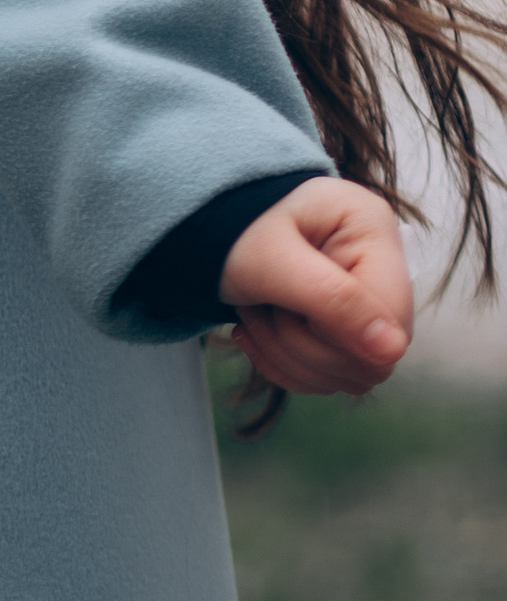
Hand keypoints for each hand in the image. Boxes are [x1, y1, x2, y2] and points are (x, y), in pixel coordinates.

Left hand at [220, 176, 413, 396]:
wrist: (206, 224)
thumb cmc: (234, 229)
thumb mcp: (271, 259)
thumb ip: (332, 299)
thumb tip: (394, 351)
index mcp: (372, 229)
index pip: (389, 319)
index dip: (338, 336)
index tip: (284, 309)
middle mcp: (381, 264)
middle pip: (373, 355)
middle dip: (304, 347)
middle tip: (260, 309)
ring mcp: (366, 300)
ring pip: (351, 374)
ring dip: (289, 357)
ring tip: (254, 314)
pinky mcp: (347, 327)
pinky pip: (332, 376)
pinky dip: (286, 366)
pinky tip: (257, 332)